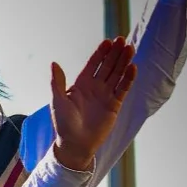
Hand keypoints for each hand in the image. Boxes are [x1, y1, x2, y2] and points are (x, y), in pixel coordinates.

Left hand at [50, 39, 136, 171]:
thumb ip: (58, 83)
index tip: (108, 42)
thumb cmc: (64, 125)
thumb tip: (54, 63)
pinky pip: (123, 88)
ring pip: (117, 74)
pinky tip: (132, 67)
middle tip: (122, 40)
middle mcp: (95, 87)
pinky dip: (128, 78)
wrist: (75, 145)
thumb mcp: (58, 102)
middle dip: (115, 53)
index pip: (93, 64)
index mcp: (82, 84)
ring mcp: (105, 95)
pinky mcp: (114, 105)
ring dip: (123, 62)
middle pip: (108, 66)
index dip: (101, 53)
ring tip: (130, 48)